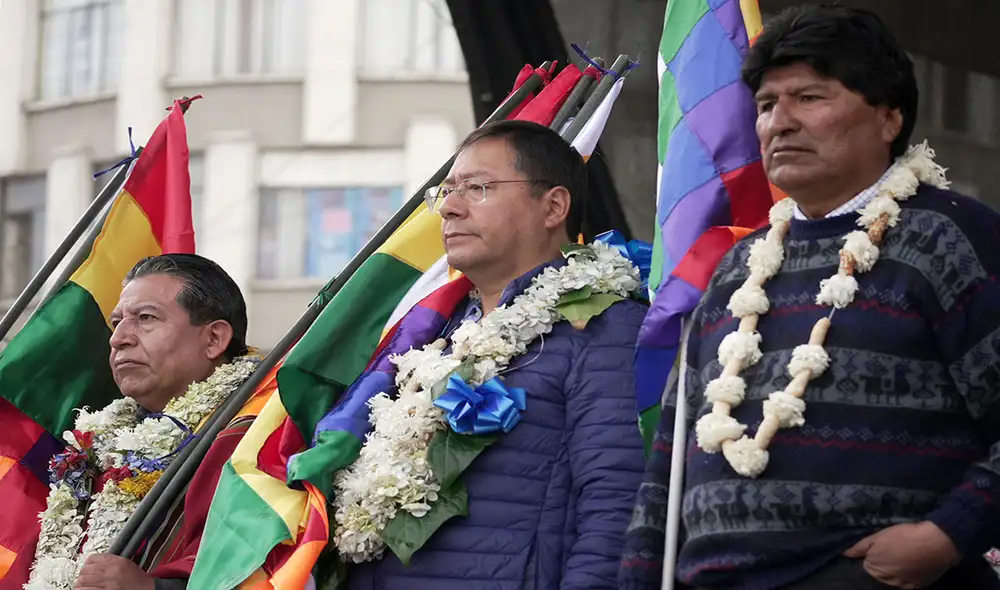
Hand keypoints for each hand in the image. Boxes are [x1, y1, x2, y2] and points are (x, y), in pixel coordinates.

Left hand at [74, 554, 154, 589]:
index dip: (87, 565)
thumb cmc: (137, 581)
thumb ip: (110, 562)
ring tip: (84, 587)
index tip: (87, 569)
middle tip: (85, 580)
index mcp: (117, 561)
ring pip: (82, 581)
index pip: (92, 558)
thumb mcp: (126, 565)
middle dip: (83, 576)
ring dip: (81, 585)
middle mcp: (111, 571)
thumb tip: (93, 564)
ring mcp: (108, 584)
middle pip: (85, 570)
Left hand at [843, 521, 960, 588]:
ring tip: (904, 558)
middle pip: (879, 573)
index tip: (883, 547)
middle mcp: (886, 578)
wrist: (935, 543)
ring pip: (892, 580)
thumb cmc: (904, 535)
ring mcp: (901, 584)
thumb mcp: (879, 536)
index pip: (867, 564)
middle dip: (883, 564)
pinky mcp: (916, 586)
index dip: (874, 555)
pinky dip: (907, 578)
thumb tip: (845, 553)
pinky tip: (912, 567)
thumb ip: (860, 546)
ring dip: (894, 572)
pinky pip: (906, 585)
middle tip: (896, 551)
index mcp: (874, 565)